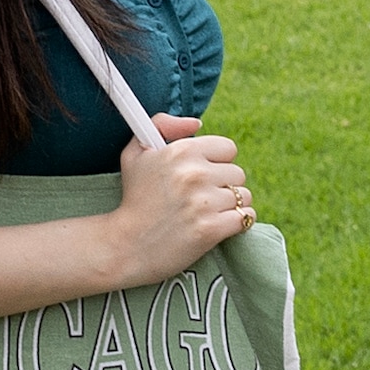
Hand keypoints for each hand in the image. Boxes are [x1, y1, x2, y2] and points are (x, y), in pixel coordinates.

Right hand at [104, 113, 255, 286]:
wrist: (124, 246)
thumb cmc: (133, 198)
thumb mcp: (136, 153)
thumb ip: (163, 125)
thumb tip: (197, 123)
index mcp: (182, 151)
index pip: (228, 149)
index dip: (216, 162)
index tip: (202, 175)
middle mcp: (195, 174)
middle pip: (237, 174)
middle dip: (223, 186)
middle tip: (201, 199)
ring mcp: (204, 202)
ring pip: (244, 196)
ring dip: (230, 206)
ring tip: (207, 214)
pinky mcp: (210, 229)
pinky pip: (246, 216)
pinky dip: (238, 222)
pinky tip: (219, 226)